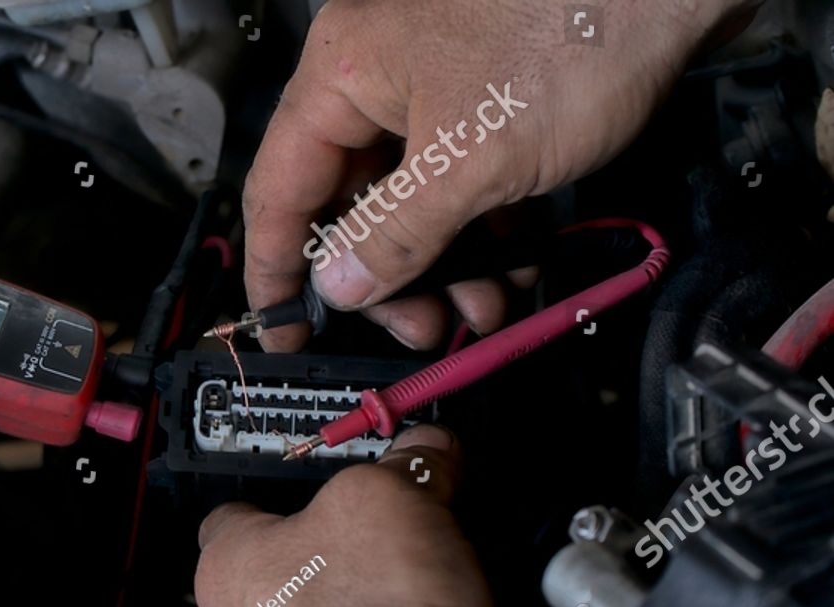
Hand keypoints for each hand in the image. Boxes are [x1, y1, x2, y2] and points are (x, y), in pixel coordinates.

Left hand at [195, 427, 574, 606]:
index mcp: (226, 566)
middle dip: (363, 538)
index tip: (346, 463)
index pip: (240, 505)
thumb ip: (406, 465)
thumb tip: (427, 452)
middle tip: (415, 517)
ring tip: (446, 578)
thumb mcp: (389, 497)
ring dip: (397, 595)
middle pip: (305, 561)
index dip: (298, 477)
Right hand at [244, 0, 759, 351]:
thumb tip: (340, 284)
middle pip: (348, 200)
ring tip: (478, 304)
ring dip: (439, 263)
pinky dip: (477, 228)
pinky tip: (508, 265)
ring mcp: (434, 84)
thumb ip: (394, 233)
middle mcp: (378, 74)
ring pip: (409, 197)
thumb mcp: (471, 161)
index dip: (277, 270)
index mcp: (344, 72)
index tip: (282, 330)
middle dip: (384, 277)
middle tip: (414, 326)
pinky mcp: (487, 96)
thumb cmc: (576, 30)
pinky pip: (457, 177)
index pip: (280, 189)